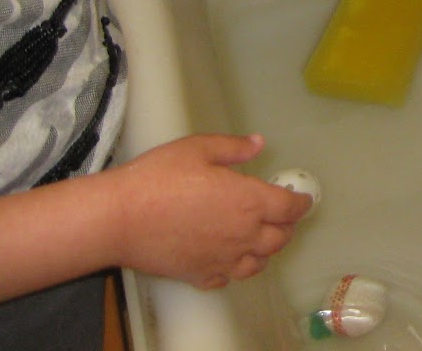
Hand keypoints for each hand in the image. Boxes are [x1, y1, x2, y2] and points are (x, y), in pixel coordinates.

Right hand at [106, 134, 311, 289]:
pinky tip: (227, 258)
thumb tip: (258, 143)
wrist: (119, 218)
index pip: (290, 208)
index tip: (301, 199)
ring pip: (258, 263)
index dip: (301, 203)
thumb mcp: (199, 149)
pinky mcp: (199, 275)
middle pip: (280, 239)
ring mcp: (222, 259)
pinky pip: (227, 278)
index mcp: (250, 201)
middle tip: (281, 217)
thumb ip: (234, 147)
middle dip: (286, 227)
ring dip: (264, 251)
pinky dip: (234, 269)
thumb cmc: (159, 178)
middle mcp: (243, 234)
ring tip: (259, 238)